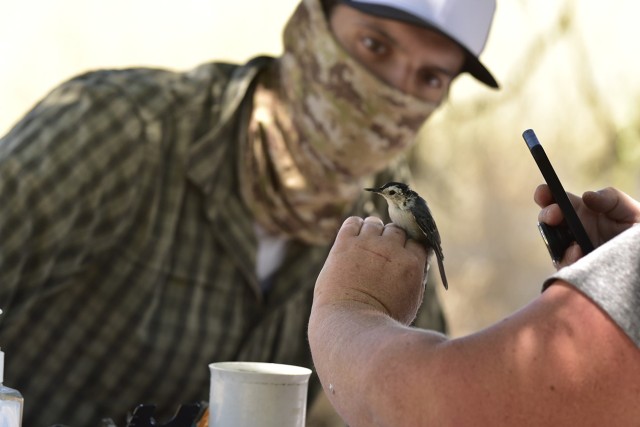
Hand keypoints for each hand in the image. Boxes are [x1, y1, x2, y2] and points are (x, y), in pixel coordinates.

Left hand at [313, 216, 427, 324]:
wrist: (350, 324)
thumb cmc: (381, 320)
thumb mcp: (410, 302)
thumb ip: (415, 279)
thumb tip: (417, 263)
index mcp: (411, 263)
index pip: (417, 241)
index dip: (408, 249)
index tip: (401, 256)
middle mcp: (391, 249)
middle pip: (396, 229)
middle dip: (391, 240)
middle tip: (381, 255)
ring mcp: (367, 244)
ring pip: (374, 223)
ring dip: (372, 232)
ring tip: (365, 248)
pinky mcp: (345, 244)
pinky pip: (352, 222)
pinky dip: (354, 227)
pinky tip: (352, 240)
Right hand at [534, 185, 639, 265]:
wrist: (638, 260)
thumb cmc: (636, 235)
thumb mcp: (630, 211)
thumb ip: (611, 198)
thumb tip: (586, 196)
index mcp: (582, 212)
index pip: (557, 200)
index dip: (546, 194)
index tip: (543, 192)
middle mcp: (572, 230)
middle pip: (548, 220)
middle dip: (547, 215)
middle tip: (554, 216)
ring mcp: (571, 250)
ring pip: (552, 244)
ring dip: (555, 240)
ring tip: (573, 241)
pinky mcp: (576, 269)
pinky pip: (563, 265)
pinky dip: (568, 258)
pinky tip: (579, 253)